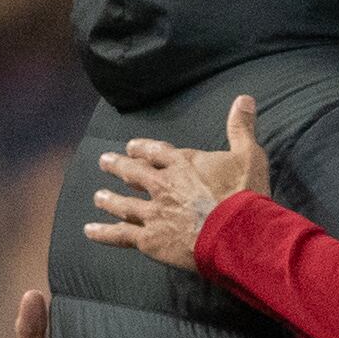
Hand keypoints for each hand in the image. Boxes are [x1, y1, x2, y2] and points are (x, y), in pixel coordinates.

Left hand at [87, 95, 269, 272]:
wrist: (236, 231)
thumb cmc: (245, 194)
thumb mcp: (249, 155)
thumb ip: (241, 127)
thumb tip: (245, 99)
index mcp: (182, 163)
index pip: (156, 152)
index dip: (142, 149)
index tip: (131, 147)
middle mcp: (163, 184)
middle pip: (134, 173)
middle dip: (119, 167)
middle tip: (105, 162)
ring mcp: (153, 211)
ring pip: (124, 203)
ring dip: (109, 199)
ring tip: (98, 196)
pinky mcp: (151, 239)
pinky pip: (122, 235)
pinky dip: (104, 233)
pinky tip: (89, 231)